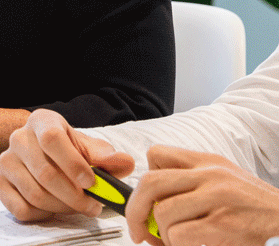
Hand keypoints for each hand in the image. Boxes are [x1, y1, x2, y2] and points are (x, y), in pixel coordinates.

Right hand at [0, 108, 134, 221]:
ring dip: (62, 207)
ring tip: (76, 206)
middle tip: (92, 205)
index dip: (72, 163)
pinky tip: (53, 207)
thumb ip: (108, 157)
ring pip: (35, 194)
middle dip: (74, 196)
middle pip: (45, 173)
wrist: (48, 156)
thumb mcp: (91, 150)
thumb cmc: (70, 151)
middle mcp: (19, 138)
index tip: (90, 182)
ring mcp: (6, 161)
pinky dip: (42, 215)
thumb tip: (124, 162)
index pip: (51, 138)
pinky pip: (20, 208)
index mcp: (42, 121)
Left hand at [127, 146, 278, 245]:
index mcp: (209, 163)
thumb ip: (193, 183)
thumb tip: (152, 203)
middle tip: (137, 231)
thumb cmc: (257, 209)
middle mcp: (211, 176)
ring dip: (163, 236)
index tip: (143, 201)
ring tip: (174, 244)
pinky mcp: (223, 225)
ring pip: (163, 214)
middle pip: (150, 183)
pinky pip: (179, 235)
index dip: (144, 179)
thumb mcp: (226, 182)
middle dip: (134, 210)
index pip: (157, 155)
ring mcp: (218, 198)